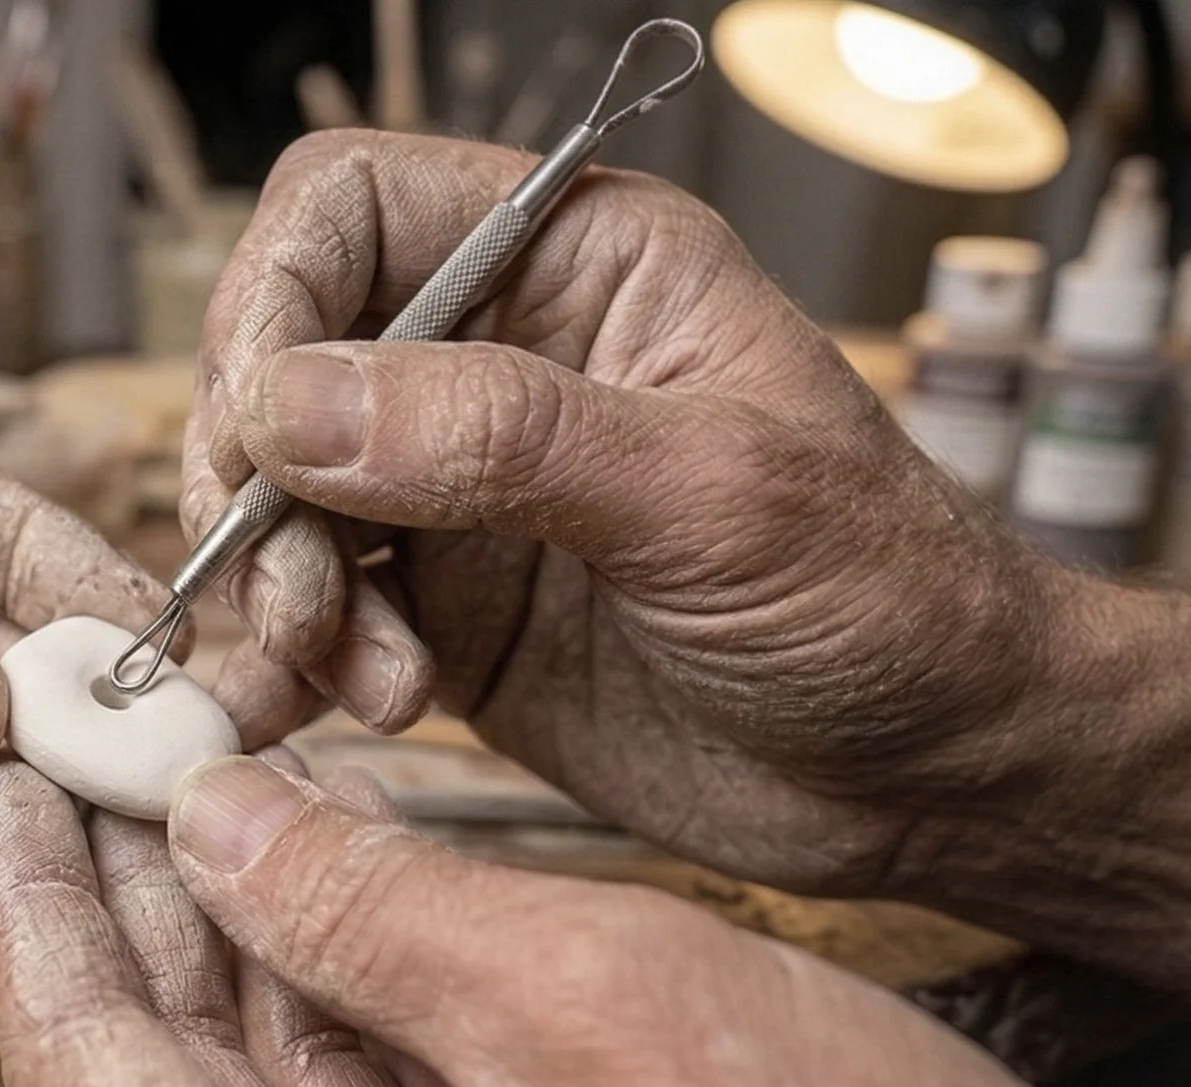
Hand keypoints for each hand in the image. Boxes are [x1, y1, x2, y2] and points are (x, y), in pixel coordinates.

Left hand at [0, 755, 1190, 1086]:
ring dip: (221, 917)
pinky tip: (303, 855)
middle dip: (120, 895)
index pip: (92, 1080)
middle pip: (159, 1068)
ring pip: (257, 1067)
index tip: (1, 785)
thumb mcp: (595, 1009)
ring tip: (170, 767)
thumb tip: (215, 823)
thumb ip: (374, 915)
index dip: (34, 915)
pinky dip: (329, 968)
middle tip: (74, 745)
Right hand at [187, 130, 1101, 893]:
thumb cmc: (889, 597)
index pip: (352, 208)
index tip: (261, 421)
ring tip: (357, 666)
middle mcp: (494, 361)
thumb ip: (503, 437)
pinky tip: (359, 703)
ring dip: (278, 585)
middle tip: (290, 577)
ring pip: (274, 495)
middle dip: (258, 472)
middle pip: (280, 357)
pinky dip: (297, 662)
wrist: (932, 775)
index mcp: (577, 263)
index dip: (276, 296)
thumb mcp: (712, 494)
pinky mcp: (440, 611)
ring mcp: (455, 491)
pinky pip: (306, 611)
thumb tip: (299, 400)